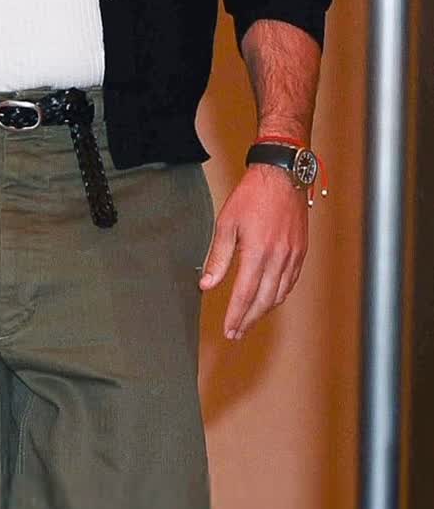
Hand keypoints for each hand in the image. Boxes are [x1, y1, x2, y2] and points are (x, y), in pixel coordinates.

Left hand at [199, 165, 308, 340]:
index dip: (236, 315)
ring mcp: (293, 255)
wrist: (282, 175)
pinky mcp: (301, 250)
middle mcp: (279, 257)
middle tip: (236, 332)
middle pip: (264, 300)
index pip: (245, 294)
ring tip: (249, 320)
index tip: (228, 329)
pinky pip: (291, 281)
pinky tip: (269, 299)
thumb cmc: (252, 196)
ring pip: (280, 294)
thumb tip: (207, 284)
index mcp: (258, 252)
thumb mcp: (226, 224)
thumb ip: (218, 257)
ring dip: (264, 311)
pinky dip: (279, 295)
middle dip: (249, 320)